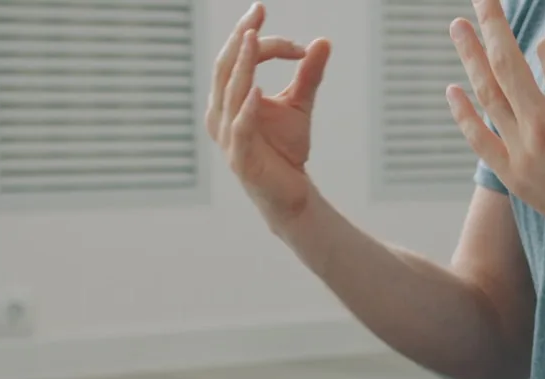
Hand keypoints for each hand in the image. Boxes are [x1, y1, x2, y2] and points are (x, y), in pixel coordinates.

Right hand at [205, 3, 332, 223]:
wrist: (290, 194)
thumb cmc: (286, 150)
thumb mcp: (299, 105)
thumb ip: (308, 74)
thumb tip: (323, 41)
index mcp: (229, 99)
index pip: (238, 59)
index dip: (264, 43)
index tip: (298, 44)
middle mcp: (221, 114)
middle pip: (225, 68)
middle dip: (240, 37)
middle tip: (257, 11)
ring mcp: (228, 136)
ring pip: (230, 92)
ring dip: (242, 64)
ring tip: (253, 39)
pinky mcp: (241, 158)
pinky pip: (241, 128)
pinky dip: (248, 108)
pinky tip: (258, 90)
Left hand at [446, 1, 544, 248]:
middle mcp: (543, 124)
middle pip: (506, 61)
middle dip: (492, 24)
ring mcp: (524, 151)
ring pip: (488, 95)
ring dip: (470, 57)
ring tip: (458, 28)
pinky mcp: (515, 176)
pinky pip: (480, 140)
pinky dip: (464, 114)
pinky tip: (452, 89)